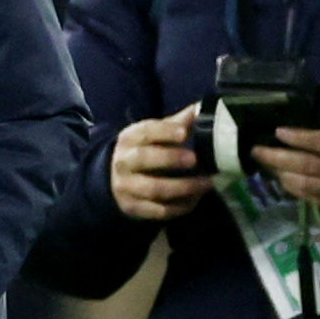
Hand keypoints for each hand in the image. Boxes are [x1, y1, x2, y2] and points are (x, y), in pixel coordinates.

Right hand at [108, 103, 210, 220]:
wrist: (113, 180)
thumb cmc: (142, 151)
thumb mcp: (153, 135)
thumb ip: (176, 123)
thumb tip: (202, 107)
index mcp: (130, 139)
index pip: (145, 131)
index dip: (164, 132)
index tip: (184, 133)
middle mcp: (123, 161)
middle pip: (144, 158)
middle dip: (171, 158)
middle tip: (195, 159)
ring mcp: (126, 186)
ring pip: (154, 188)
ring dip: (183, 187)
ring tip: (206, 183)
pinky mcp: (133, 208)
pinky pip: (159, 211)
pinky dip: (180, 207)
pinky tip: (195, 200)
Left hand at [253, 83, 319, 211]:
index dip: (301, 138)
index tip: (278, 131)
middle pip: (313, 166)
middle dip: (280, 158)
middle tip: (257, 150)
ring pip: (309, 184)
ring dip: (282, 173)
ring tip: (263, 162)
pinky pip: (313, 199)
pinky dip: (293, 189)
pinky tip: (279, 177)